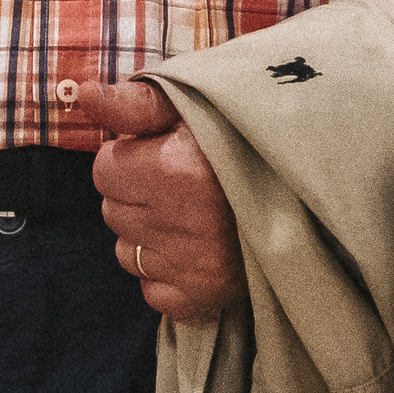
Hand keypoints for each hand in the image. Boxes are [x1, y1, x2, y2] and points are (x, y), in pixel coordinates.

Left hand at [75, 77, 242, 323]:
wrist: (310, 191)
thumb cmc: (248, 141)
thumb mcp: (197, 106)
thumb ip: (137, 103)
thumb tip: (83, 95)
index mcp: (176, 169)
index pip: (104, 170)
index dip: (129, 158)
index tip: (161, 155)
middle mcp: (181, 222)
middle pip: (112, 212)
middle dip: (136, 196)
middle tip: (180, 185)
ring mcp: (192, 266)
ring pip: (126, 254)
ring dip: (147, 236)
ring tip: (190, 216)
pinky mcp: (204, 297)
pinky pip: (152, 292)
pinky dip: (167, 274)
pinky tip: (195, 249)